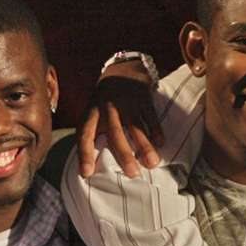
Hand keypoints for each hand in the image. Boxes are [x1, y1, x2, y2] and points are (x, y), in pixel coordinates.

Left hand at [76, 61, 162, 177]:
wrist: (123, 71)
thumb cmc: (104, 102)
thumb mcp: (93, 113)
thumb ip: (93, 134)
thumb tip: (93, 166)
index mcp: (91, 114)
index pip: (85, 136)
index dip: (85, 155)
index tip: (87, 174)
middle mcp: (107, 109)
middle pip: (115, 134)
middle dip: (124, 154)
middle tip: (132, 174)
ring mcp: (127, 104)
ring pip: (136, 127)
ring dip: (145, 146)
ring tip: (152, 164)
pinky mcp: (143, 99)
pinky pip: (151, 117)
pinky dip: (156, 130)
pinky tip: (160, 144)